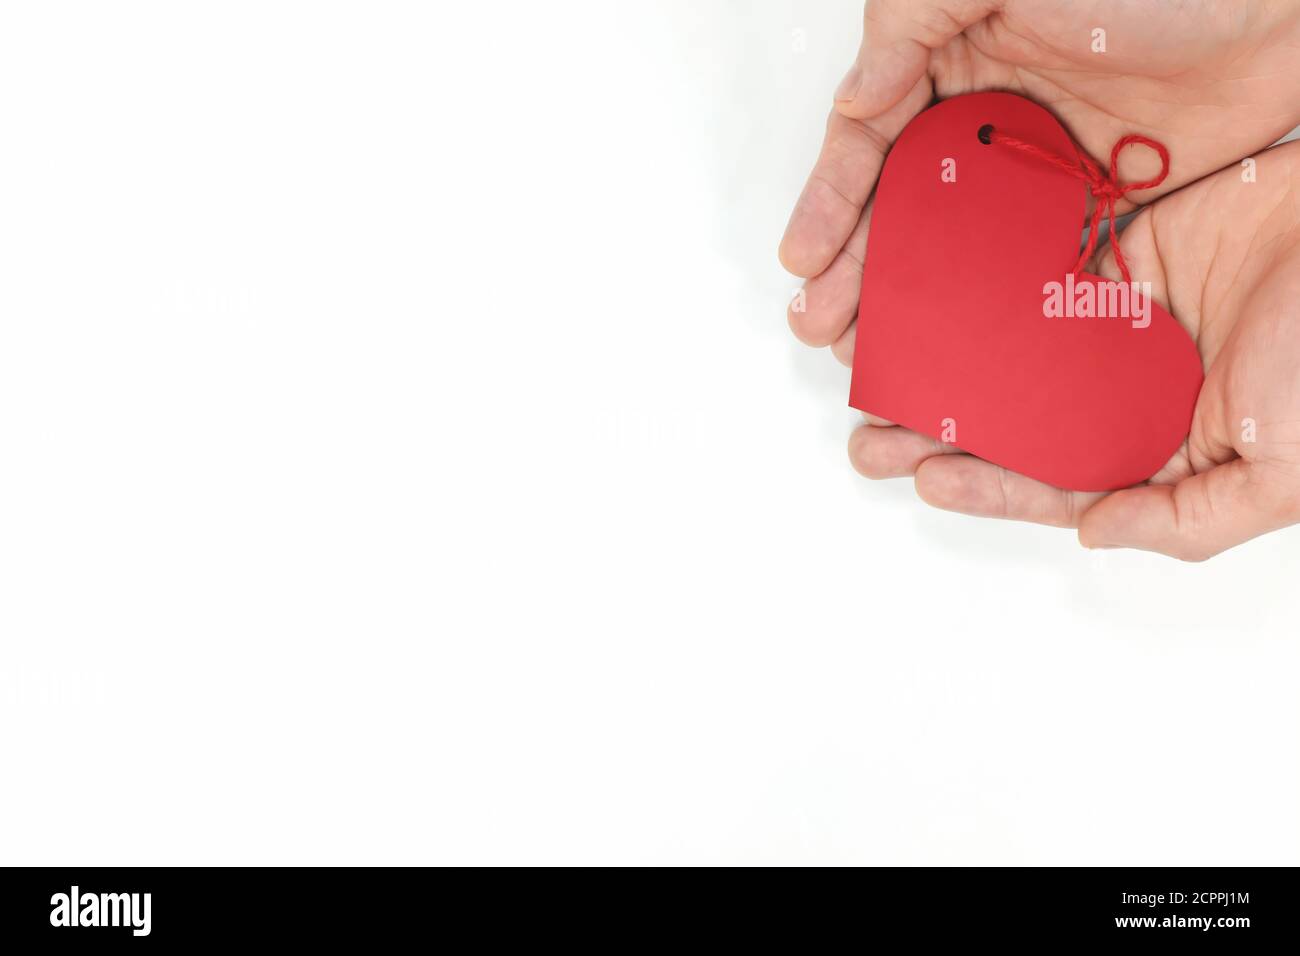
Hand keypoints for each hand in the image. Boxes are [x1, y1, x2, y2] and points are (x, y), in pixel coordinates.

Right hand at [780, 0, 1299, 362]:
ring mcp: (1036, 174)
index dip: (831, 203)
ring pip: (954, 250)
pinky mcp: (1089, 211)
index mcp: (953, 60)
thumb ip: (912, 22)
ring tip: (872, 354)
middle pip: (901, 209)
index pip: (870, 142)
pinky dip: (988, 310)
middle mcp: (987, 123)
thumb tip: (855, 102)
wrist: (1283, 7)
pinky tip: (960, 345)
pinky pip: (1025, 268)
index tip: (803, 262)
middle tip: (824, 329)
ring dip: (910, 302)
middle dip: (856, 272)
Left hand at [850, 142, 1299, 559]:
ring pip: (1011, 351)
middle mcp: (1129, 393)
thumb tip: (1091, 536)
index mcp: (1163, 451)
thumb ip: (1188, 522)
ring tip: (878, 372)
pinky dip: (981, 287)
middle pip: (1017, 421)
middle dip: (941, 432)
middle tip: (868, 439)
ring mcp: (1117, 325)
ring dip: (946, 364)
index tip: (924, 477)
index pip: (1057, 481)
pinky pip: (1032, 273)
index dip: (990, 485)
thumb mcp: (1281, 475)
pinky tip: (931, 297)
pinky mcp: (1115, 254)